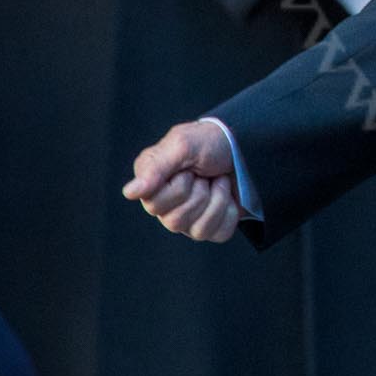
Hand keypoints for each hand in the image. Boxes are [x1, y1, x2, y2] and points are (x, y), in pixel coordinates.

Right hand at [123, 120, 240, 242]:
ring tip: (217, 181)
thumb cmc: (210, 142)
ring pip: (197, 231)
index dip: (179, 187)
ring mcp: (188, 219)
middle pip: (174, 222)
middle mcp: (165, 205)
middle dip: (199, 193)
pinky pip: (218, 234)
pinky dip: (229, 211)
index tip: (187, 169)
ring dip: (217, 199)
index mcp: (152, 184)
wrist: (245, 144)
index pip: (154, 205)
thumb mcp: (183, 146)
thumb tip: (130, 192)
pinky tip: (229, 196)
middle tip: (204, 174)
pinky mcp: (211, 226)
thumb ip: (155, 168)